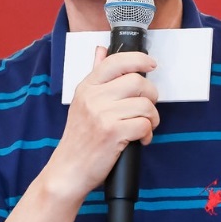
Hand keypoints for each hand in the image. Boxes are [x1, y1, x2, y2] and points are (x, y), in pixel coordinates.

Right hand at [43, 46, 158, 201]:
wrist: (68, 170)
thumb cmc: (78, 140)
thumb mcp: (81, 103)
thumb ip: (95, 76)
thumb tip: (101, 51)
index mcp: (86, 87)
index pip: (115, 62)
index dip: (138, 59)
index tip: (151, 64)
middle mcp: (93, 97)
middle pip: (137, 82)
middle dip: (151, 96)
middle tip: (147, 109)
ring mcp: (102, 114)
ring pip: (145, 104)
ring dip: (152, 118)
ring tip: (144, 126)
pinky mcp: (112, 132)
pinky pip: (144, 124)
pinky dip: (147, 134)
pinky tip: (140, 140)